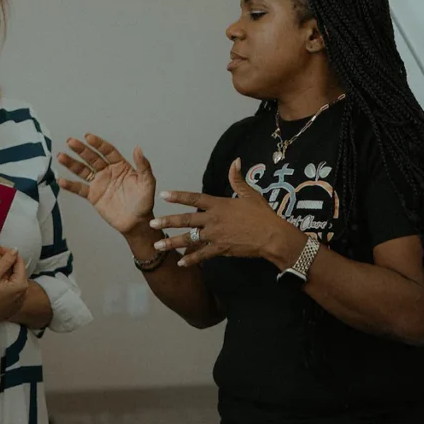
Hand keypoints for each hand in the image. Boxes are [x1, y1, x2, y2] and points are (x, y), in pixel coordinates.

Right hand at [0, 249, 27, 325]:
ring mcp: (19, 300)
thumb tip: (15, 250)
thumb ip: (5, 261)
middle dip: (7, 263)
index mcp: (21, 284)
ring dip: (6, 272)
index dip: (9, 253)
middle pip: (17, 271)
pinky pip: (11, 289)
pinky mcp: (13, 305)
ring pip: (13, 280)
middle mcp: (23, 292)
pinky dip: (5, 282)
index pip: (19, 262)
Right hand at [56, 134, 155, 236]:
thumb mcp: (147, 183)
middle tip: (70, 141)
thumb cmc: (144, 202)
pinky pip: (80, 189)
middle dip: (81, 149)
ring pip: (83, 170)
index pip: (107, 151)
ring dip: (72, 163)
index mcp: (121, 166)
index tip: (88, 137)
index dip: (98, 143)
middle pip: (92, 158)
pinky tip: (61, 180)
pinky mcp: (93, 196)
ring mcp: (99, 183)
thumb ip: (143, 166)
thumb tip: (138, 148)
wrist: (137, 223)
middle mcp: (108, 172)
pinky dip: (70, 185)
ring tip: (61, 156)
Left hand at [150, 159, 301, 266]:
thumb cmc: (262, 214)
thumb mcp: (250, 193)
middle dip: (167, 221)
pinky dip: (191, 259)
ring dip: (172, 242)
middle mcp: (213, 219)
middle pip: (186, 220)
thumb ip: (237, 179)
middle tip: (151, 223)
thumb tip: (236, 161)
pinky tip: (181, 262)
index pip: (194, 198)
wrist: (271, 236)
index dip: (178, 196)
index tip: (164, 195)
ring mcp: (216, 236)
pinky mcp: (221, 249)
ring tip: (157, 245)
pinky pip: (202, 254)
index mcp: (219, 204)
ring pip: (189, 239)